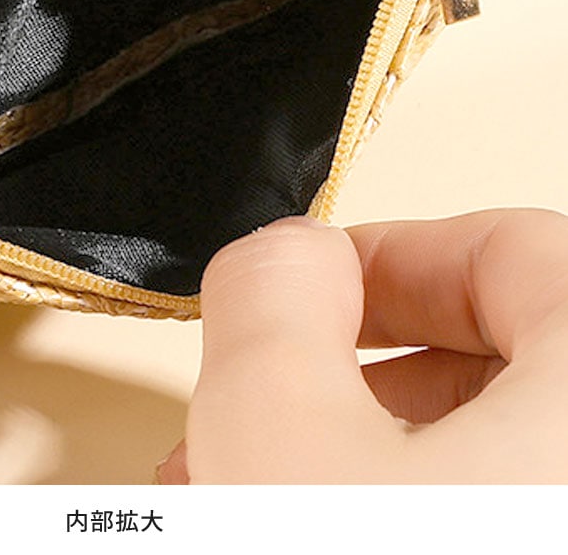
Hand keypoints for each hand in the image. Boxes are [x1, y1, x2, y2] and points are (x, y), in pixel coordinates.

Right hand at [159, 211, 567, 482]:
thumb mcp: (280, 439)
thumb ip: (275, 298)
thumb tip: (288, 252)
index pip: (517, 250)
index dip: (389, 254)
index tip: (311, 284)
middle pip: (505, 355)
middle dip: (353, 365)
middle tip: (276, 386)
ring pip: (490, 451)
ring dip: (358, 447)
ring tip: (252, 477)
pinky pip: (487, 512)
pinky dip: (392, 507)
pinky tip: (295, 519)